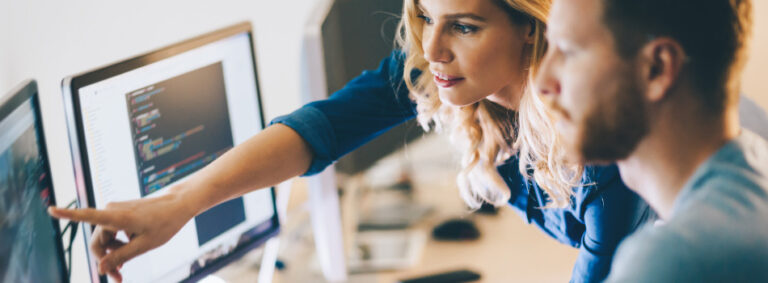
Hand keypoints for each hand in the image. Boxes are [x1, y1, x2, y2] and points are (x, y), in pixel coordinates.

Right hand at [48, 192, 193, 281]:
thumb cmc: (164, 223)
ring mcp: (115, 211)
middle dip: (105, 260)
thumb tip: (100, 269)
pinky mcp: (120, 213)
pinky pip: (112, 233)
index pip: (88, 216)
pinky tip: (128, 253)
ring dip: (113, 254)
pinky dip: (118, 244)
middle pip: (98, 241)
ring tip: (125, 268)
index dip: (68, 215)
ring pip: (105, 239)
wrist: (178, 205)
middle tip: (119, 278)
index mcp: (118, 217)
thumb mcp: (145, 245)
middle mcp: (112, 211)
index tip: (51, 209)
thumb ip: (121, 256)